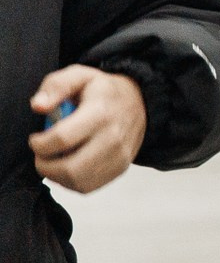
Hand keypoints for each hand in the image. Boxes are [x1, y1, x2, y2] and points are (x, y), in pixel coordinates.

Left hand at [28, 65, 146, 193]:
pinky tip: (68, 167)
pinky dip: (71, 182)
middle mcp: (113, 138)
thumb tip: (39, 107)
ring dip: (57, 176)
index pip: (61, 139)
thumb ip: (55, 86)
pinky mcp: (121, 169)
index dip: (39, 144)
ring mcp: (120, 157)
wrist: (141, 101)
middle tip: (42, 155)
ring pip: (78, 182)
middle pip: (70, 168)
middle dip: (45, 166)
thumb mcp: (79, 75)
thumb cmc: (103, 90)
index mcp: (100, 113)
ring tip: (54, 161)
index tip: (36, 139)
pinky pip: (89, 187)